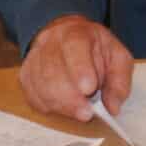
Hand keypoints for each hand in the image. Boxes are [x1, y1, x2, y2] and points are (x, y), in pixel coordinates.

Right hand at [18, 15, 136, 119]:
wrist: (65, 36)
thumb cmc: (93, 48)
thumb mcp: (117, 57)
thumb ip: (119, 81)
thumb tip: (113, 107)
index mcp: (75, 32)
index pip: (73, 46)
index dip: (79, 68)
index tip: (89, 89)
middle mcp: (50, 42)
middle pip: (52, 69)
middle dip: (70, 97)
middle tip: (86, 113)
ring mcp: (34, 57)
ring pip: (40, 84)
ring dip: (60, 104)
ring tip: (78, 113)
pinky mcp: (26, 74)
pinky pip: (32, 94)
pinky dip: (48, 106)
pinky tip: (62, 108)